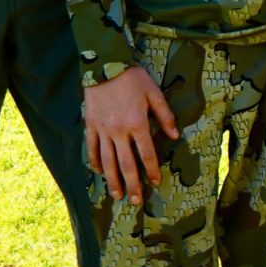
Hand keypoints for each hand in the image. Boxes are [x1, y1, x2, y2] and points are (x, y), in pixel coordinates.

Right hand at [85, 66, 180, 200]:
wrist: (105, 65)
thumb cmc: (133, 78)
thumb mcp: (154, 93)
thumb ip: (165, 115)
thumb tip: (175, 136)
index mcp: (137, 124)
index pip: (146, 153)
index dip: (152, 170)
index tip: (156, 182)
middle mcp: (119, 131)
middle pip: (126, 164)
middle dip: (132, 184)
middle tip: (136, 201)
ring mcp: (103, 130)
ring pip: (108, 161)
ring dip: (113, 180)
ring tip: (117, 195)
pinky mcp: (91, 126)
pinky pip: (91, 148)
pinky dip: (94, 162)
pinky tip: (99, 173)